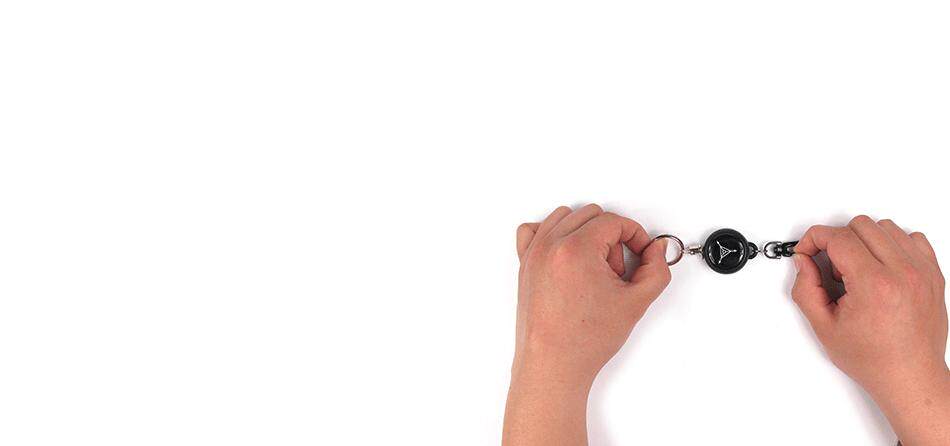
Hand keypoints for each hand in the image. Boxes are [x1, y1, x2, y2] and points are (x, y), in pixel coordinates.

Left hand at [503, 204, 670, 445]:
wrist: (553, 365)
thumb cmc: (583, 341)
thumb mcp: (635, 303)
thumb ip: (656, 270)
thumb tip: (655, 250)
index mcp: (576, 250)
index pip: (614, 221)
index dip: (636, 235)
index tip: (640, 253)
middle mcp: (550, 246)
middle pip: (591, 215)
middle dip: (611, 238)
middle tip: (617, 270)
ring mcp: (533, 254)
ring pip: (564, 217)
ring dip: (585, 233)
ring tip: (594, 267)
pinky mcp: (524, 265)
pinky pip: (533, 230)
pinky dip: (552, 234)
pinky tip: (567, 256)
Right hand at [791, 216, 949, 445]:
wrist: (909, 376)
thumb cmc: (873, 358)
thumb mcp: (824, 327)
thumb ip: (805, 289)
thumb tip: (803, 262)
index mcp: (874, 285)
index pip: (838, 237)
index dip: (814, 239)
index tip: (807, 251)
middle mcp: (902, 273)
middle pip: (860, 225)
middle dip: (838, 241)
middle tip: (835, 269)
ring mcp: (922, 272)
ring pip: (886, 226)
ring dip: (865, 241)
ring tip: (860, 270)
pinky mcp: (933, 275)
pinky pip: (912, 238)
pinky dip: (893, 244)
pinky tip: (882, 265)